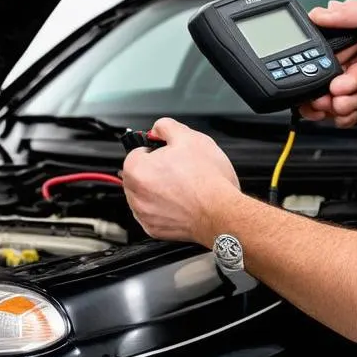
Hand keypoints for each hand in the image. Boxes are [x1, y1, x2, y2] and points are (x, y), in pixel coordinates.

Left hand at [121, 116, 238, 243]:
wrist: (222, 212)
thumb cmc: (208, 179)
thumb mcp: (190, 137)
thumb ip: (166, 126)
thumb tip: (158, 129)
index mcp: (138, 169)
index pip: (136, 152)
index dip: (156, 150)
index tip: (169, 154)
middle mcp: (135, 194)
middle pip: (139, 175)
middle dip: (155, 171)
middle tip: (179, 170)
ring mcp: (144, 214)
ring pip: (145, 196)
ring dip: (158, 190)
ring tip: (183, 187)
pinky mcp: (154, 229)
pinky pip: (153, 214)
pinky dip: (164, 209)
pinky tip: (181, 203)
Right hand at [301, 0, 356, 130]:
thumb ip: (354, 13)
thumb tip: (323, 10)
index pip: (328, 38)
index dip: (318, 50)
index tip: (313, 57)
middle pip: (324, 68)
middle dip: (323, 78)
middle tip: (334, 82)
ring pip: (330, 93)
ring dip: (336, 97)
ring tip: (348, 96)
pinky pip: (342, 112)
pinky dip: (344, 113)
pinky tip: (355, 108)